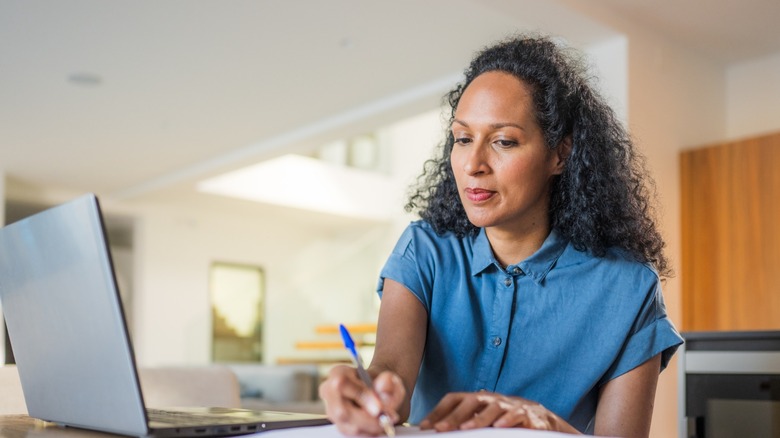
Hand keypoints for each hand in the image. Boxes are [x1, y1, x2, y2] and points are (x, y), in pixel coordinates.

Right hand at [318, 365, 403, 435]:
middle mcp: (330, 392)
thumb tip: (383, 389)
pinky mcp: (339, 425)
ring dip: (370, 427)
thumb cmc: (382, 384)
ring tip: (386, 420)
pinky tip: (378, 425)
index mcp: (339, 373)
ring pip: (347, 426)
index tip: (379, 408)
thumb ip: (388, 382)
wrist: (381, 394)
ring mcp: (332, 411)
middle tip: (387, 419)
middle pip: (341, 411)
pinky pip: (352, 434)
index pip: (342, 384)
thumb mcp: (389, 379)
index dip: (360, 397)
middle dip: (367, 419)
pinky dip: (368, 432)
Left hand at [419, 392, 578, 433]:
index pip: (455, 398)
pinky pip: (518, 415)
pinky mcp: (529, 415)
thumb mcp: (483, 419)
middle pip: (471, 401)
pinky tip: (500, 426)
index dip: (439, 410)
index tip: (424, 426)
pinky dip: (509, 420)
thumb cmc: (506, 419)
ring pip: (493, 407)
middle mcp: (493, 399)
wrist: (543, 419)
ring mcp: (511, 405)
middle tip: (440, 429)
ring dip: (479, 418)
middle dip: (454, 415)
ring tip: (466, 427)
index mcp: (479, 399)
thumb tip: (435, 429)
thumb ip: (465, 421)